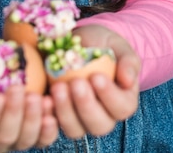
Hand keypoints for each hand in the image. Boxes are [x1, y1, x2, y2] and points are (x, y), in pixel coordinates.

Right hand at [0, 51, 58, 151]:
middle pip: (3, 138)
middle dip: (13, 114)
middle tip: (19, 89)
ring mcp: (10, 142)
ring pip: (24, 141)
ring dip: (33, 120)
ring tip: (38, 98)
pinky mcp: (29, 136)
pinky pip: (41, 139)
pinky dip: (48, 128)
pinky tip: (50, 109)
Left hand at [48, 24, 140, 139]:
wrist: (79, 43)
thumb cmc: (103, 45)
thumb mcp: (118, 46)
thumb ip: (128, 61)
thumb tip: (128, 81)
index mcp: (123, 101)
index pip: (122, 108)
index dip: (109, 96)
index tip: (96, 77)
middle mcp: (103, 116)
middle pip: (99, 125)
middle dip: (86, 106)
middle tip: (75, 83)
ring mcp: (80, 119)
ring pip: (75, 129)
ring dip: (65, 111)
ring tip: (58, 87)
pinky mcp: (59, 115)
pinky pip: (53, 124)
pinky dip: (48, 114)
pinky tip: (45, 98)